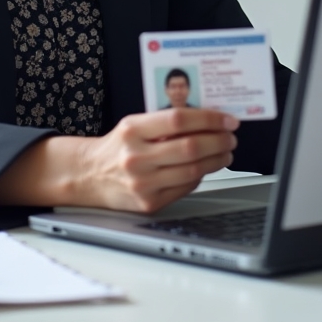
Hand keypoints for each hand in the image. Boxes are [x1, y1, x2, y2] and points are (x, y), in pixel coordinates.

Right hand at [0, 108, 238, 212]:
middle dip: (219, 141)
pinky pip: (185, 188)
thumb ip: (165, 121)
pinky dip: (200, 176)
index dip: (209, 118)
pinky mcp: (149, 204)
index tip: (227, 118)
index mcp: (133, 130)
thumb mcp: (135, 124)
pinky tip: (205, 167)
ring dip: (216, 160)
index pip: (179, 120)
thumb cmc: (118, 146)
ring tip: (225, 152)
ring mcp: (143, 184)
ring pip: (193, 170)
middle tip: (231, 136)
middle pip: (190, 147)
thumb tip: (206, 118)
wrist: (90, 176)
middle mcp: (137, 158)